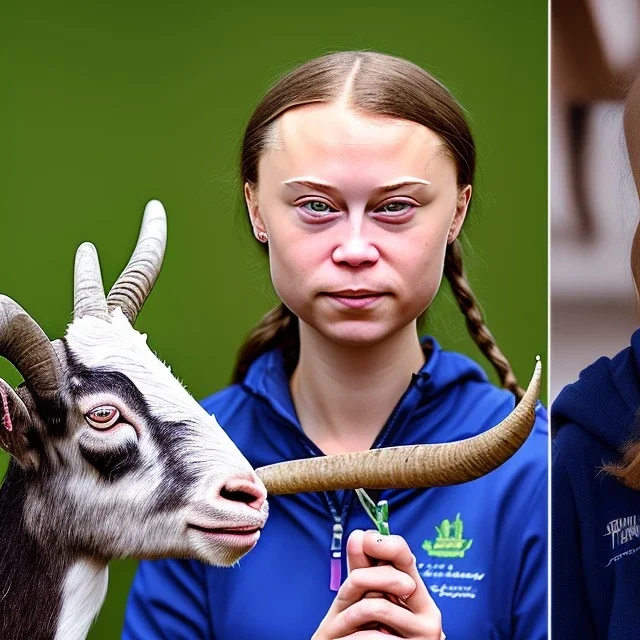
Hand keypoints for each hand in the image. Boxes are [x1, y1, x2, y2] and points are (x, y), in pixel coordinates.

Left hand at [312, 529, 443, 638]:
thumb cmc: (373, 629)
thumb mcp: (368, 595)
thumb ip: (364, 569)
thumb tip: (358, 536)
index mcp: (416, 590)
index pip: (404, 555)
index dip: (383, 544)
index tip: (362, 539)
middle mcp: (427, 610)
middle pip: (391, 576)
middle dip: (360, 579)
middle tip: (345, 595)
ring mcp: (425, 633)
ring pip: (377, 607)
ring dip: (351, 615)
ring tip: (343, 624)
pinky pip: (374, 637)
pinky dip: (354, 638)